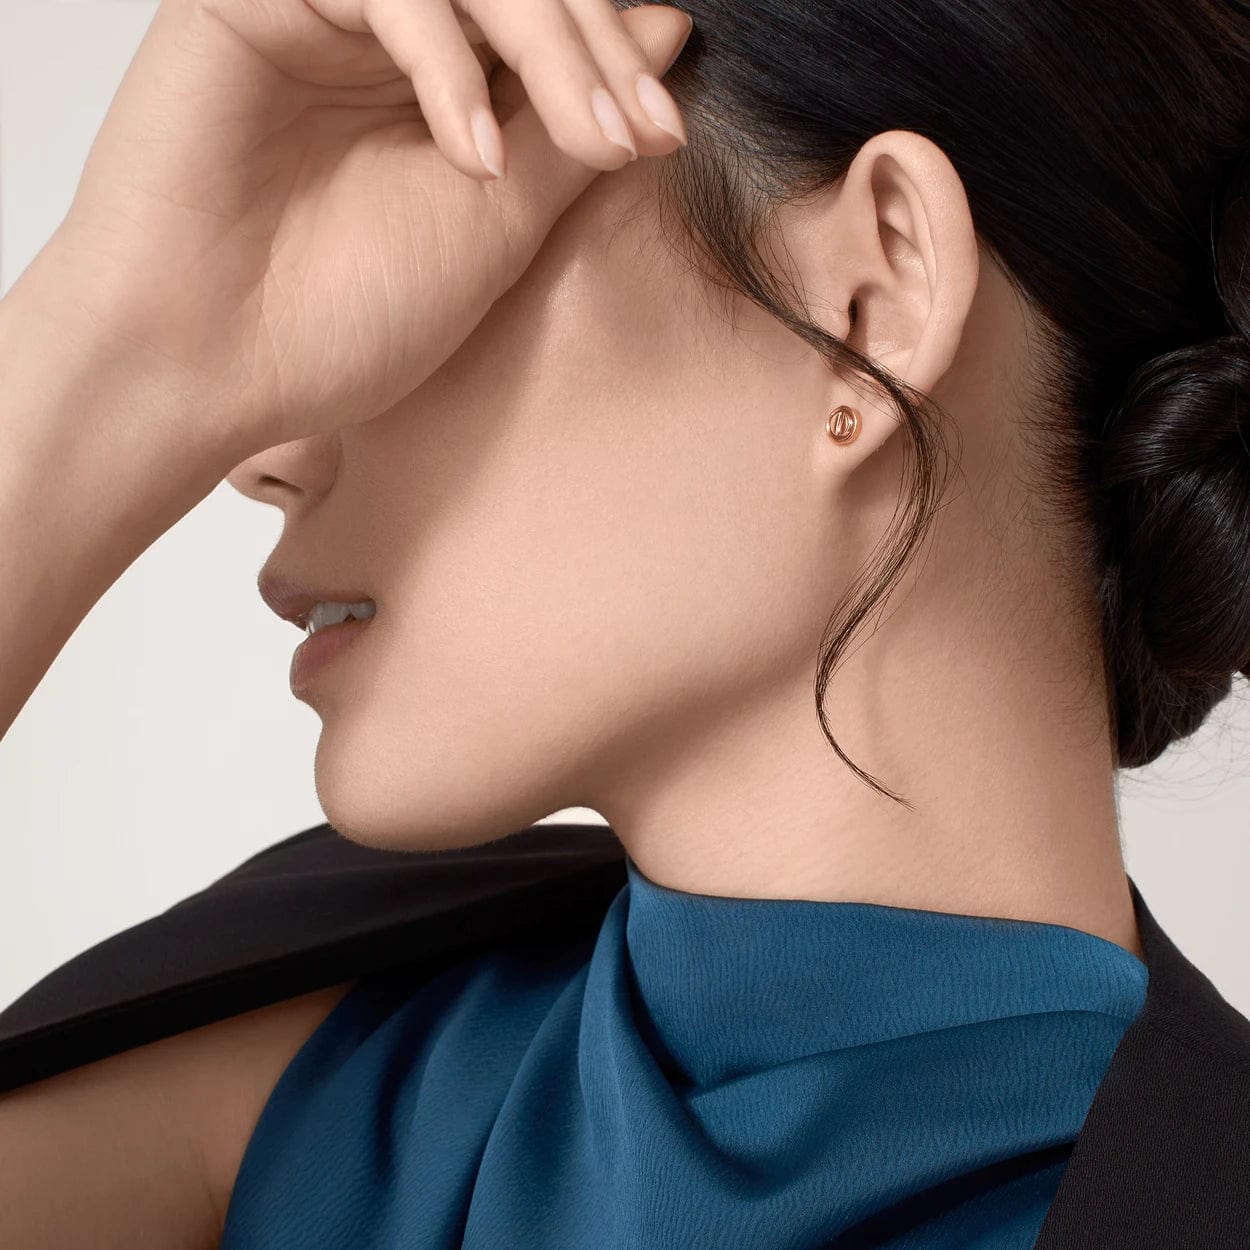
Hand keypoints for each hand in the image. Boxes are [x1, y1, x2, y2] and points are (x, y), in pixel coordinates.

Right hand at [38, 0, 692, 459]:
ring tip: (588, 141)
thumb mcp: (495, 227)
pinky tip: (470, 153)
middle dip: (594, 50)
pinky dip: (443, 62)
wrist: (209, 367)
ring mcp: (322, 9)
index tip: (664, 133)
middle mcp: (386, 34)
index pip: (549, 23)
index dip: (615, 61)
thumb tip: (665, 30)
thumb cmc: (344, 316)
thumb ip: (570, 131)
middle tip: (641, 130)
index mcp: (443, 82)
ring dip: (547, 45)